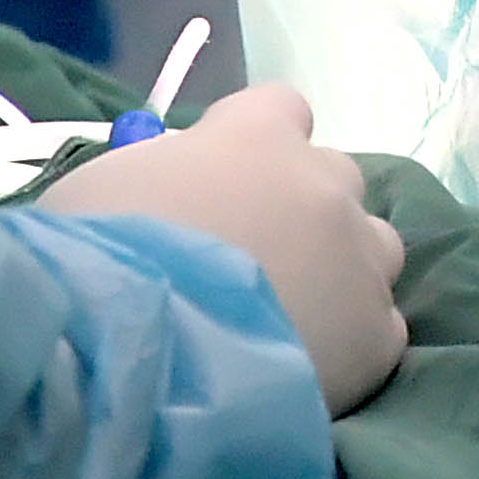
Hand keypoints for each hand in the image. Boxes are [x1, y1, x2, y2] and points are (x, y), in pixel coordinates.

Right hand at [42, 83, 412, 411]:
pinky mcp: (376, 336)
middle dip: (302, 208)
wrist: (143, 367)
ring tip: (289, 319)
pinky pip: (378, 325)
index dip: (255, 143)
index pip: (281, 107)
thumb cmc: (100, 265)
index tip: (223, 180)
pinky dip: (351, 342)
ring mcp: (360, 259)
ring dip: (340, 270)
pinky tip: (307, 370)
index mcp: (256, 135)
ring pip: (374, 247)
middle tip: (254, 260)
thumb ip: (155, 177)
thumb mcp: (102, 190)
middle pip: (334, 177)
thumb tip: (167, 196)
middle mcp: (322, 184)